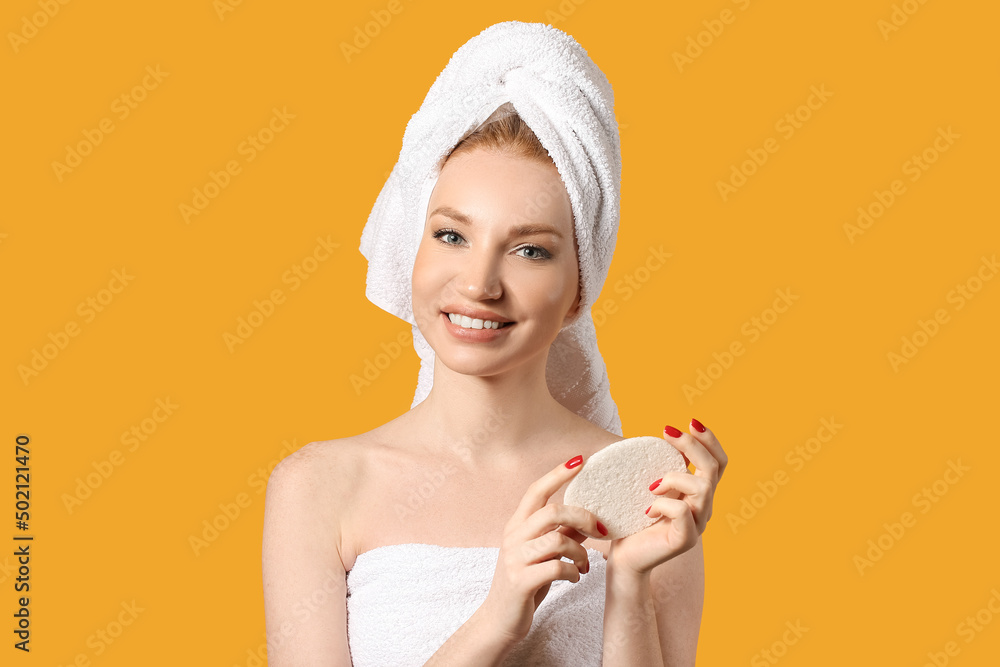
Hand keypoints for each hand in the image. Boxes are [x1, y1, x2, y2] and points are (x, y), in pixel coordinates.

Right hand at [479, 454, 606, 642]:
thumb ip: (562, 533)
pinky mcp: (521, 580)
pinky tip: (574, 578)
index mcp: (517, 525)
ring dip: (580, 552)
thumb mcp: (542, 553)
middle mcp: (514, 536)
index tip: (580, 459)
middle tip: (600, 530)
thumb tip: (588, 517)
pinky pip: (557, 567)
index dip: (558, 473)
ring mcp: (515, 558)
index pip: (536, 490)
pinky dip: (573, 572)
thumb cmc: (525, 582)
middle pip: (553, 511)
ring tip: (584, 565)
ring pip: (558, 540)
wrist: (501, 620)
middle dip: (583, 516)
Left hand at [606, 418, 727, 576]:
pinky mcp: (685, 540)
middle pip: (714, 469)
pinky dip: (663, 504)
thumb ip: (660, 466)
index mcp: (697, 493)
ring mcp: (697, 525)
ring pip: (702, 488)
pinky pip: (683, 512)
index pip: (718, 463)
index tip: (690, 422)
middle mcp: (703, 508)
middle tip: (667, 432)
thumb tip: (663, 435)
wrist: (624, 557)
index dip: (710, 440)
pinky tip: (647, 511)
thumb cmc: (633, 520)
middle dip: (692, 445)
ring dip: (673, 478)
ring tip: (651, 487)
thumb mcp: (648, 486)